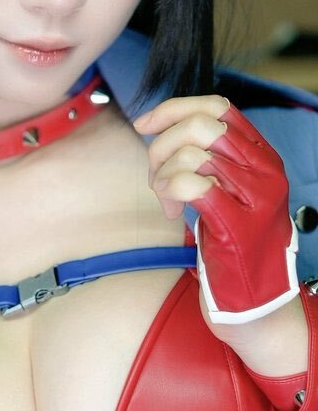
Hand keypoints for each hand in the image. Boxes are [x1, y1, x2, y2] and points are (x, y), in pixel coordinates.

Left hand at [133, 95, 298, 323]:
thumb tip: (162, 126)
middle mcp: (266, 170)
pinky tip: (172, 212)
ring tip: (165, 200)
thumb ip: (209, 157)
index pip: (218, 107)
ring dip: (163, 175)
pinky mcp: (239, 226)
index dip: (173, 109)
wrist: (257, 303)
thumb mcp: (230, 190)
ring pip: (192, 155)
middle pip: (202, 126)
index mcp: (263, 155)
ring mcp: (256, 198)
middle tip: (157, 177)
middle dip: (163, 146)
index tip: (145, 126)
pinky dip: (170, 191)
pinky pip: (192, 185)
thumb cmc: (234, 245)